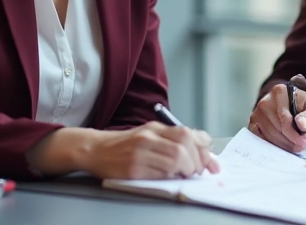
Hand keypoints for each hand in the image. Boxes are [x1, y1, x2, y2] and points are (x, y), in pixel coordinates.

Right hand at [27, 123, 219, 179]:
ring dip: (186, 170)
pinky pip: (159, 174)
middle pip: (184, 146)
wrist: (95, 149)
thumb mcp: (150, 135)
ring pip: (175, 160)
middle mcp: (149, 137)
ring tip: (184, 175)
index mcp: (156, 128)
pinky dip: (170, 177)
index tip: (211, 163)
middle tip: (197, 171)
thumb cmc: (125, 145)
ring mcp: (140, 152)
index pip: (188, 134)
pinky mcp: (132, 169)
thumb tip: (202, 151)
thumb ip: (172, 140)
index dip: (204, 149)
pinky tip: (169, 178)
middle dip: (197, 162)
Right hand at [248, 77, 305, 152]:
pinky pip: (262, 140)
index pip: (284, 117)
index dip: (294, 133)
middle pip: (276, 128)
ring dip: (283, 145)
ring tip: (296, 145)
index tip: (305, 141)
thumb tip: (301, 123)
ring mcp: (257, 113)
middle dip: (290, 140)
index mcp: (280, 92)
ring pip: (268, 136)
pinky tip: (285, 146)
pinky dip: (274, 146)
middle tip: (302, 145)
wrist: (305, 116)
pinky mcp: (254, 125)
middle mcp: (265, 101)